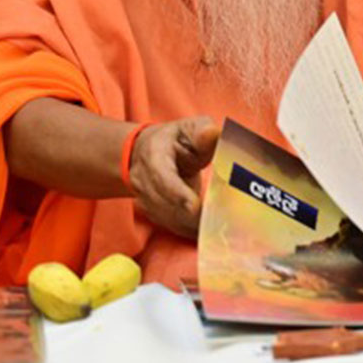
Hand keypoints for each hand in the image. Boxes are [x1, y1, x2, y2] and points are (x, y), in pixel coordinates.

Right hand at [127, 116, 219, 238]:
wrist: (145, 153)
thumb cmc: (176, 139)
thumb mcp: (190, 128)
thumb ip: (203, 132)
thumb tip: (213, 133)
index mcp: (153, 156)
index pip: (162, 178)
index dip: (177, 194)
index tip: (194, 206)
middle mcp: (144, 181)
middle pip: (166, 203)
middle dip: (191, 214)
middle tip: (218, 220)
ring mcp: (146, 199)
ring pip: (169, 219)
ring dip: (193, 225)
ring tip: (219, 228)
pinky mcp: (154, 213)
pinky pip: (172, 227)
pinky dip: (191, 232)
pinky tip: (210, 234)